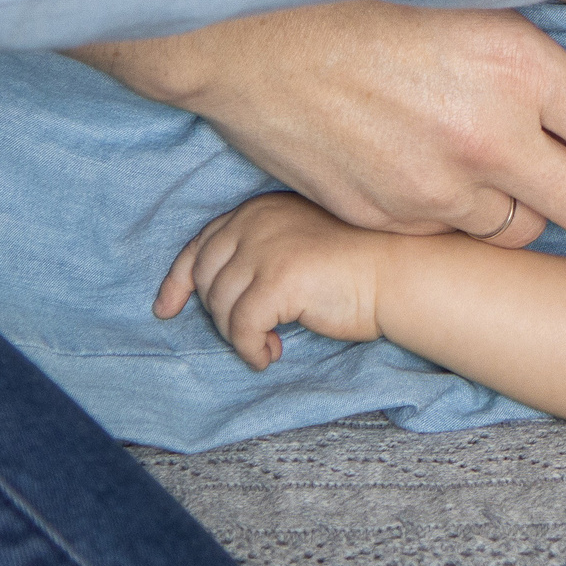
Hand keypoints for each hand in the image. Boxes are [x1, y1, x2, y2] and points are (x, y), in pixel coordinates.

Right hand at [75, 0, 565, 245]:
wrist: (236, 30)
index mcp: (515, 70)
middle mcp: (482, 142)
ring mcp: (429, 191)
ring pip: (522, 231)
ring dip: (518, 199)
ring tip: (489, 154)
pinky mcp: (382, 220)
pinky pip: (450, 234)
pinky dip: (453, 209)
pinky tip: (429, 162)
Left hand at [157, 194, 385, 369]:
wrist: (398, 274)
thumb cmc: (356, 266)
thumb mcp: (295, 245)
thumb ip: (256, 252)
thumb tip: (212, 292)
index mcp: (258, 210)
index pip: (201, 245)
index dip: (178, 280)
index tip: (167, 308)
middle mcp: (256, 222)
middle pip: (207, 280)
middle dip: (220, 315)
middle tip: (251, 334)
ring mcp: (265, 249)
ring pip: (222, 309)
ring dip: (240, 337)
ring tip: (269, 346)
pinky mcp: (278, 280)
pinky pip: (243, 328)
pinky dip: (251, 350)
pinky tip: (272, 355)